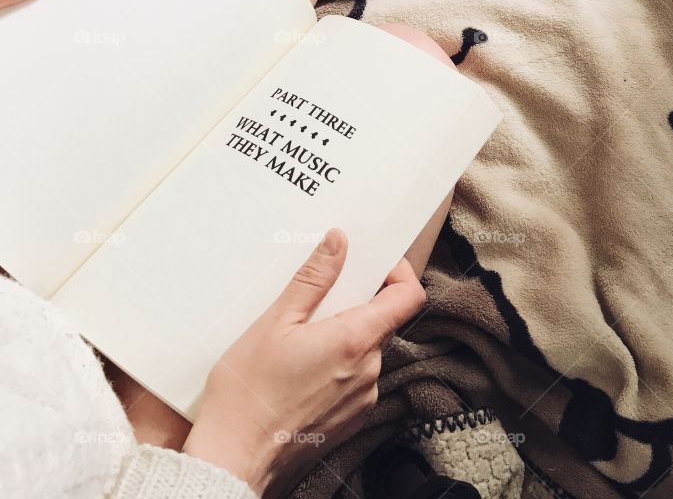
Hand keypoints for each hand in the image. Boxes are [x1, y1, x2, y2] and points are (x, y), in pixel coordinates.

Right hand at [183, 229, 425, 494]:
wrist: (233, 461)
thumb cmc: (247, 394)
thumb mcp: (275, 323)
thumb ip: (313, 279)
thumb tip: (338, 242)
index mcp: (355, 341)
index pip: (409, 297)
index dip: (399, 273)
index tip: (377, 264)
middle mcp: (369, 371)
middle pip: (384, 321)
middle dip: (358, 303)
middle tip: (320, 299)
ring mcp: (362, 399)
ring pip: (368, 350)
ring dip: (345, 336)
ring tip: (302, 339)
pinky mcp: (351, 419)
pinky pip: (356, 379)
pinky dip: (339, 366)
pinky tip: (302, 369)